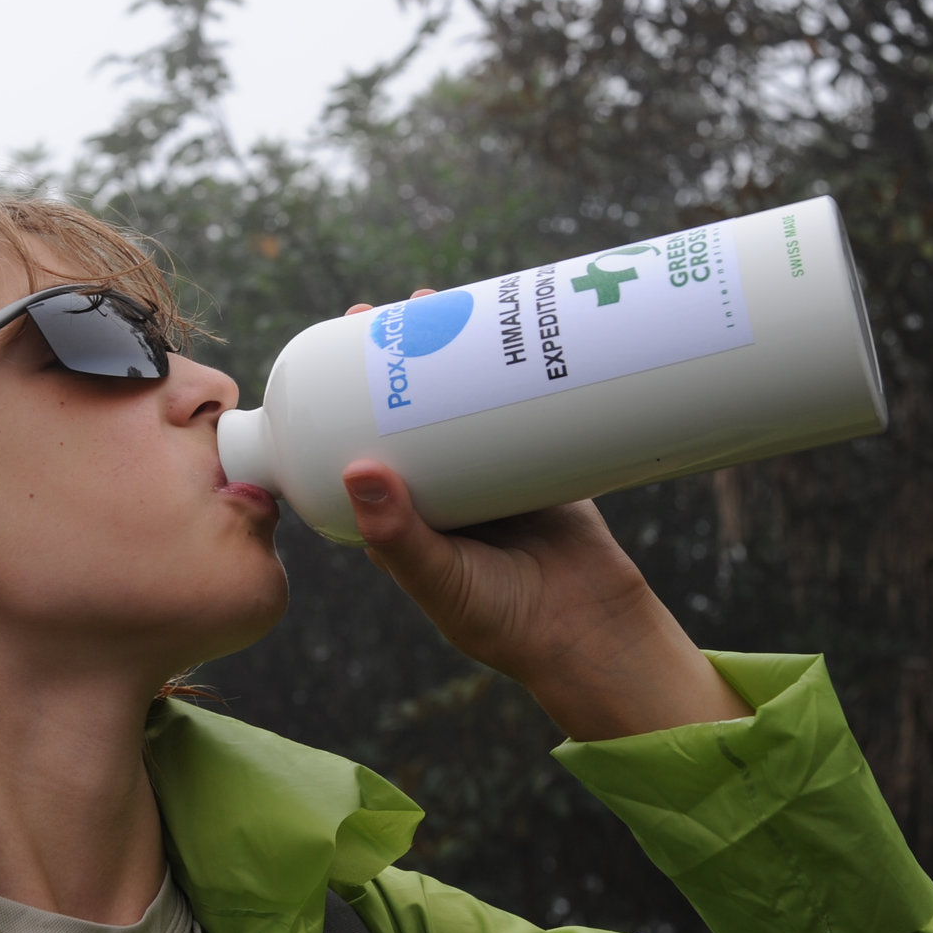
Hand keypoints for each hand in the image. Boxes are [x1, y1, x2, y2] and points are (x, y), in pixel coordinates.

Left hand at [339, 291, 747, 739]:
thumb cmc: (503, 622)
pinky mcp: (546, 458)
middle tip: (392, 304)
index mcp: (404, 511)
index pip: (363, 439)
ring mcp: (494, 467)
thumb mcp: (441, 580)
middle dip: (403, 352)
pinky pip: (524, 404)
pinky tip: (508, 327)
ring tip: (442, 299)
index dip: (348, 392)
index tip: (338, 347)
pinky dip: (514, 368)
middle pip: (414, 404)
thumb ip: (399, 537)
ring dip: (454, 347)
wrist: (594, 634)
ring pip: (465, 395)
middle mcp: (444, 483)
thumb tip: (357, 468)